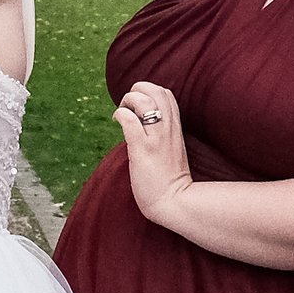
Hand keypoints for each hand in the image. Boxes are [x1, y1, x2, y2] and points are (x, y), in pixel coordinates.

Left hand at [115, 78, 194, 227]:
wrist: (176, 203)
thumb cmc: (171, 181)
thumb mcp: (172, 150)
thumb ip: (162, 135)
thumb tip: (142, 125)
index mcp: (176, 128)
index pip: (166, 93)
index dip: (148, 92)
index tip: (138, 108)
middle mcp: (168, 128)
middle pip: (156, 89)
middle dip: (137, 91)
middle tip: (128, 108)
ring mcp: (156, 138)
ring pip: (143, 100)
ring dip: (127, 101)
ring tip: (122, 115)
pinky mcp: (143, 150)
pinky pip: (130, 120)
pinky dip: (120, 115)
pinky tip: (117, 122)